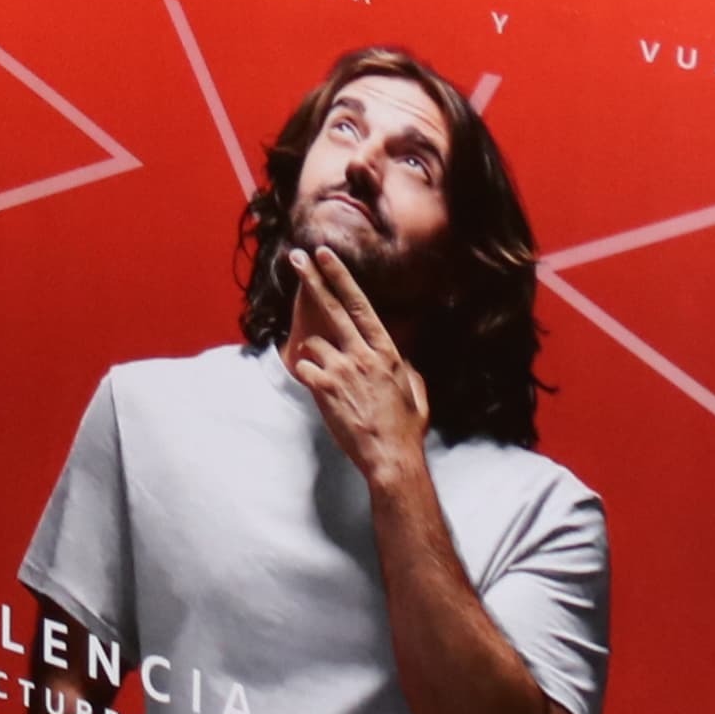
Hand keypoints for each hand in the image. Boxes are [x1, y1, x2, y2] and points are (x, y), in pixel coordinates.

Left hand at [280, 242, 433, 489]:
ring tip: (325, 373)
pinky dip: (307, 374)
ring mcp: (342, 370)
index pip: (360, 304)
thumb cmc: (406, 429)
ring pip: (313, 343)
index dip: (341, 277)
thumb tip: (404, 359)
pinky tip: (318, 388)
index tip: (326, 255)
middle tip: (297, 257)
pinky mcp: (325, 388)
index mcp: (386, 351)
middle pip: (332, 308)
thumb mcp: (417, 393)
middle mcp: (363, 354)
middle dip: (313, 279)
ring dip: (313, 353)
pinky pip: (304, 369)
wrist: (391, 458)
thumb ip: (408, 370)